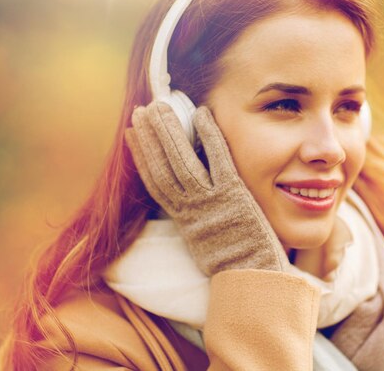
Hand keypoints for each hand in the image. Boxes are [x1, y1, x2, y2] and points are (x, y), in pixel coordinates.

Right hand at [124, 102, 288, 275]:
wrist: (251, 275)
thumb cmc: (230, 263)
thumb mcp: (202, 244)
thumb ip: (194, 222)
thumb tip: (187, 209)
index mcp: (182, 219)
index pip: (154, 181)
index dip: (141, 156)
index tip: (132, 135)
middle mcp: (190, 207)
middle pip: (163, 166)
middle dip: (151, 136)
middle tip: (143, 109)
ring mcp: (210, 199)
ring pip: (182, 161)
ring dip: (169, 132)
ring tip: (160, 106)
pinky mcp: (234, 193)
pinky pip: (218, 159)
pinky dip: (209, 136)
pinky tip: (201, 114)